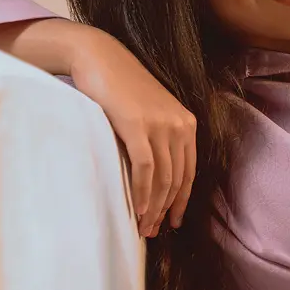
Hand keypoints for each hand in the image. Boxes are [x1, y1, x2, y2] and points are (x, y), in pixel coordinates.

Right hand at [69, 29, 196, 237]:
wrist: (100, 58)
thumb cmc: (120, 87)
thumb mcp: (149, 112)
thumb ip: (158, 137)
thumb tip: (155, 176)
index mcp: (186, 122)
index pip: (189, 172)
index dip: (182, 201)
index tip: (173, 222)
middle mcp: (179, 124)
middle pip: (176, 179)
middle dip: (165, 209)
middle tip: (152, 231)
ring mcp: (160, 125)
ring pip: (162, 179)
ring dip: (152, 207)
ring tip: (142, 228)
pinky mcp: (138, 126)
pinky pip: (145, 169)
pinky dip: (141, 193)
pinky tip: (136, 209)